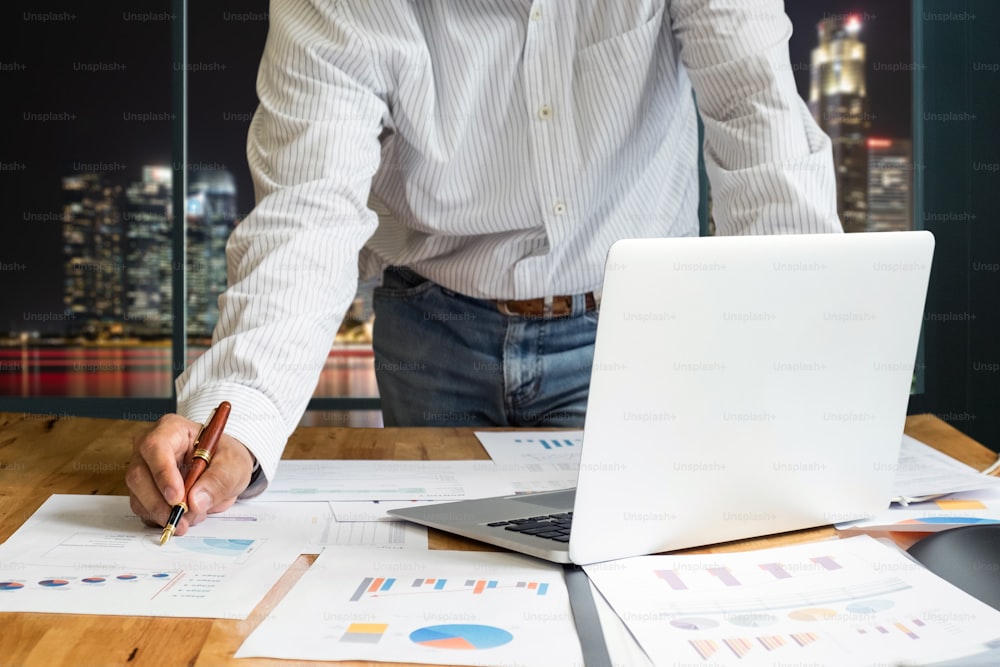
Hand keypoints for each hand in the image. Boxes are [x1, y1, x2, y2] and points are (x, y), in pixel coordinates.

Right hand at [127, 413, 254, 536]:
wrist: (223, 468)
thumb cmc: (225, 457)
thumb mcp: (234, 464)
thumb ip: (219, 480)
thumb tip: (195, 502)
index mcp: (172, 429)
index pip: (156, 446)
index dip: (163, 473)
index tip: (177, 497)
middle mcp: (149, 447)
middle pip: (139, 475)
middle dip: (160, 503)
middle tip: (183, 519)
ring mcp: (142, 469)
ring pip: (137, 496)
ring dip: (163, 513)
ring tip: (192, 517)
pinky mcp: (141, 490)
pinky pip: (142, 509)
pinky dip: (160, 519)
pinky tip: (183, 518)